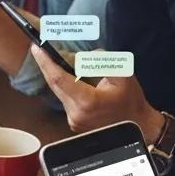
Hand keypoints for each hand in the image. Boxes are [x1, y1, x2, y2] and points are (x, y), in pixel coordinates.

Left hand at [30, 46, 164, 143]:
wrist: (138, 127)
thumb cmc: (131, 101)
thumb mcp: (123, 75)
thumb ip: (102, 62)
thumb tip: (83, 56)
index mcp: (86, 102)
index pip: (58, 79)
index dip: (45, 62)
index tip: (36, 48)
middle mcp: (75, 114)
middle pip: (54, 85)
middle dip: (46, 65)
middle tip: (40, 48)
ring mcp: (73, 121)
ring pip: (59, 92)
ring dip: (56, 75)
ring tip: (55, 59)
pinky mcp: (74, 123)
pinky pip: (65, 99)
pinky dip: (64, 86)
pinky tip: (68, 75)